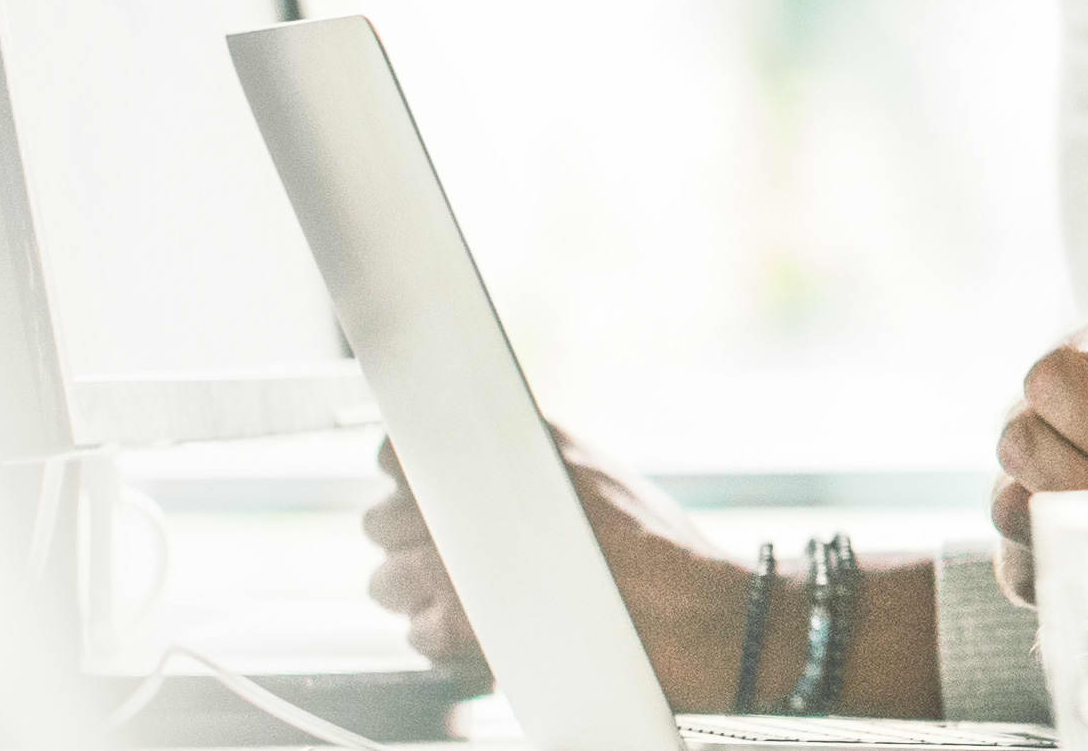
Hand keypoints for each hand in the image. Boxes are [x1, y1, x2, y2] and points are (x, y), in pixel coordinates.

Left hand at [364, 427, 753, 704]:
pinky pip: (418, 634)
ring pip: (388, 581)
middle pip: (384, 520)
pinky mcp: (472, 626)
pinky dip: (440, 640)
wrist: (704, 614)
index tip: (417, 494)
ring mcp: (469, 563)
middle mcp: (482, 497)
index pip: (400, 453)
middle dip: (405, 542)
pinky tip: (476, 635)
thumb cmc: (664, 553)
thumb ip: (532, 465)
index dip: (404, 480)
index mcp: (512, 448)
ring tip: (461, 600)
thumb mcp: (595, 475)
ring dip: (415, 593)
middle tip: (446, 558)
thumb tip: (485, 470)